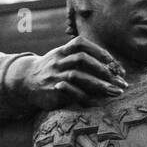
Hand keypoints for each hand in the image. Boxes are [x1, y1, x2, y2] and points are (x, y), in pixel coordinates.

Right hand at [13, 35, 129, 109]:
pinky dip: (84, 97)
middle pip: (82, 59)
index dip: (99, 52)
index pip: (81, 44)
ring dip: (99, 84)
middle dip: (104, 69)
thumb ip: (84, 60)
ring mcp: (54, 75)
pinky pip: (69, 92)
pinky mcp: (51, 90)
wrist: (25, 80)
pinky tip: (97, 102)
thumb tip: (114, 69)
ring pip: (77, 76)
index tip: (115, 64)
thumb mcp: (64, 58)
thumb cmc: (53, 70)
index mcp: (63, 50)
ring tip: (115, 92)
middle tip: (121, 81)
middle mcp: (58, 60)